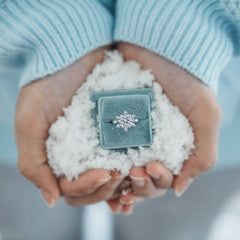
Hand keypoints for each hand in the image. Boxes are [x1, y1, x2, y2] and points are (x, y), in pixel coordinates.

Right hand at [15, 46, 123, 206]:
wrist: (72, 54)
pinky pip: (129, 155)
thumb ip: (33, 163)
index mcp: (59, 160)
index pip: (72, 190)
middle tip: (121, 174)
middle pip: (96, 189)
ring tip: (138, 176)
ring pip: (115, 178)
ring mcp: (101, 145)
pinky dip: (138, 166)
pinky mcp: (118, 131)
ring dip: (127, 184)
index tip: (104, 173)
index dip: (88, 188)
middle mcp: (81, 157)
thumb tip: (51, 200)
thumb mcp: (31, 121)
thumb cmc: (47, 85)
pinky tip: (148, 166)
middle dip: (109, 188)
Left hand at [107, 42, 221, 212]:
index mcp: (171, 149)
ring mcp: (127, 137)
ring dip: (117, 183)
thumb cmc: (186, 80)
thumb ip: (202, 155)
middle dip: (139, 183)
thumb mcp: (205, 115)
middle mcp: (149, 147)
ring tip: (115, 178)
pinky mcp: (110, 125)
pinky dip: (100, 168)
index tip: (152, 167)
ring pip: (121, 172)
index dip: (159, 181)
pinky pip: (102, 152)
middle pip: (142, 180)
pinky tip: (97, 174)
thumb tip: (180, 190)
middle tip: (134, 171)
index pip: (164, 179)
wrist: (158, 48)